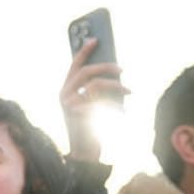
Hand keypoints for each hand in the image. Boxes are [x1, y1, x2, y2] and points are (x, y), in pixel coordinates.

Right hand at [60, 38, 129, 161]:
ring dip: (116, 86)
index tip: (96, 39)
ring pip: (96, 85)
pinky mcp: (80, 114)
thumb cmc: (91, 128)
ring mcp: (70, 105)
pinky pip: (103, 102)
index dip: (84, 51)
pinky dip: (116, 107)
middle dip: (106, 67)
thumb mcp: (91, 104)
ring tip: (129, 90)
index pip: (74, 66)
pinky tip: (123, 113)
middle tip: (122, 69)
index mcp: (65, 91)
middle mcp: (64, 96)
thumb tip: (111, 70)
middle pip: (86, 72)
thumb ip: (94, 88)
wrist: (85, 153)